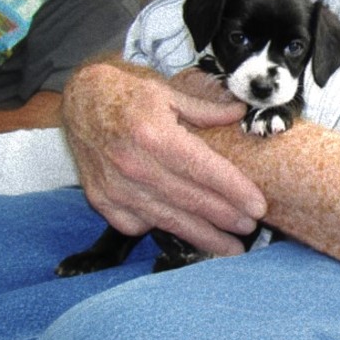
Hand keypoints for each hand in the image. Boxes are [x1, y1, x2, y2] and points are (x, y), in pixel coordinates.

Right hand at [61, 58, 266, 255]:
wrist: (81, 99)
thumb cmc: (129, 94)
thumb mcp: (168, 92)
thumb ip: (205, 109)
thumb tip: (240, 113)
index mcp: (155, 135)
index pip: (203, 169)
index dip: (233, 190)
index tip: (258, 206)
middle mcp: (134, 165)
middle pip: (189, 199)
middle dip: (224, 217)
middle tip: (250, 228)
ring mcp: (115, 186)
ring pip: (167, 219)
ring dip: (201, 235)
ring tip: (228, 246)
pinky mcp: (101, 199)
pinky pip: (137, 223)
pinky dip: (161, 228)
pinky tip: (184, 231)